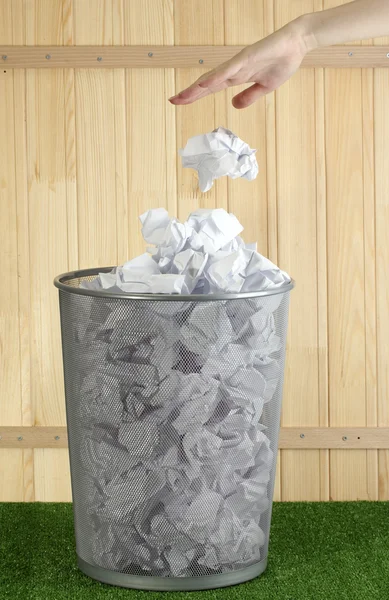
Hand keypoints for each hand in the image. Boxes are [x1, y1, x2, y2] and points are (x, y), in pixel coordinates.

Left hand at [169, 20, 313, 108]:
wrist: (297, 44)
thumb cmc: (282, 61)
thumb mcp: (264, 87)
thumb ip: (249, 96)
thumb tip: (233, 105)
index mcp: (236, 76)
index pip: (210, 87)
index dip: (195, 94)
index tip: (179, 102)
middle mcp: (233, 69)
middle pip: (207, 82)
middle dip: (190, 92)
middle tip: (172, 101)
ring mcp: (239, 62)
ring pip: (214, 76)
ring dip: (198, 86)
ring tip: (182, 96)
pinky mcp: (248, 57)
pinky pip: (229, 69)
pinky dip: (217, 76)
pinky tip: (205, 83)